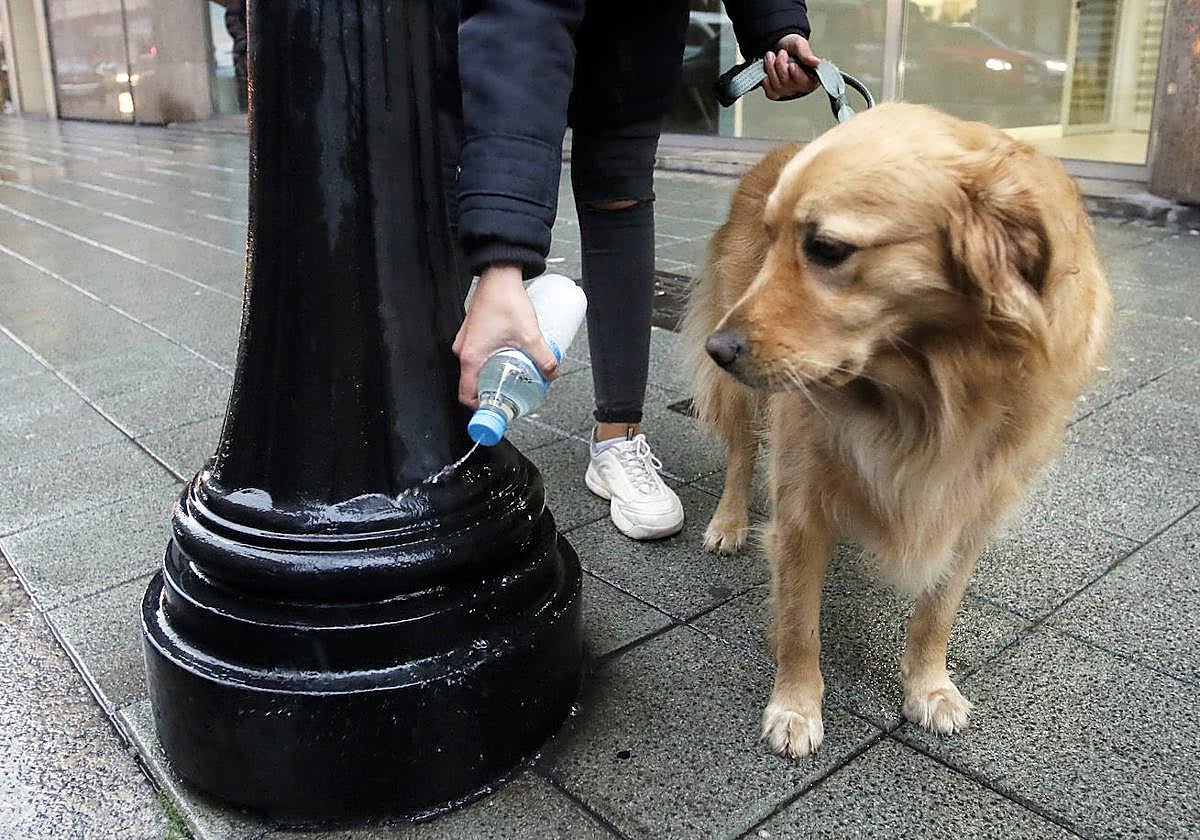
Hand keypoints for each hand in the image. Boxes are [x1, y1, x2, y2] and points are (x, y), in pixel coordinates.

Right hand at [453, 263, 558, 408]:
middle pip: (474, 384)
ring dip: (493, 376)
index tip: (497, 411)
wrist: (499, 275)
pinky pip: (478, 356)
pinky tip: (509, 358)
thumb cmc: (505, 300)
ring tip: (514, 377)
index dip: (482, 408)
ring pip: (477, 369)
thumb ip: (544, 358)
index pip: (467, 395)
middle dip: (493, 392)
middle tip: (512, 395)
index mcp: (471, 357)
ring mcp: (466, 342)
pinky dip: (491, 362)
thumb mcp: (530, 334)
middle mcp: (463, 351)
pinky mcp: (472, 334)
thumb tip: (551, 373)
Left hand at [763, 34, 819, 99]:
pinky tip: (768, 69)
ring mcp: (787, 91)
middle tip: (781, 53)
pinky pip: (769, 92)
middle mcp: (800, 87)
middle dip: (780, 65)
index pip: (805, 83)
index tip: (792, 65)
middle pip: (787, 83)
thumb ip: (806, 54)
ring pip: (777, 87)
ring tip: (772, 56)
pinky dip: (766, 79)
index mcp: (811, 77)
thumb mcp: (799, 44)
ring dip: (771, 68)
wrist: (778, 46)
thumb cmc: (790, 47)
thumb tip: (816, 63)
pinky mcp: (776, 93)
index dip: (796, 74)